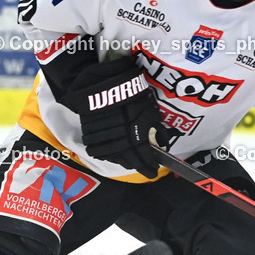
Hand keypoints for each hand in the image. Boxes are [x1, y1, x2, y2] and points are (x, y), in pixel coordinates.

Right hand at [64, 58, 161, 178]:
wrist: (102, 82)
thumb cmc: (128, 92)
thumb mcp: (146, 106)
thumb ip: (154, 126)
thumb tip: (163, 141)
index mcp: (135, 133)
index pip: (143, 155)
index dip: (149, 165)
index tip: (154, 171)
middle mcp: (119, 139)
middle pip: (129, 160)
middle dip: (138, 166)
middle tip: (145, 170)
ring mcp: (104, 139)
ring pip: (115, 158)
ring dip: (125, 162)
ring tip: (131, 164)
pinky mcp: (91, 135)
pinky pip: (102, 151)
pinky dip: (111, 156)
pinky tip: (116, 156)